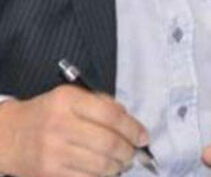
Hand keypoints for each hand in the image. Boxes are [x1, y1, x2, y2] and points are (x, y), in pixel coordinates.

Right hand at [0, 85, 149, 176]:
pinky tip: (105, 171)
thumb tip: (133, 125)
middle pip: (108, 142)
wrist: (9, 135)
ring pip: (100, 164)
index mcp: (68, 100)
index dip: (133, 128)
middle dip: (128, 151)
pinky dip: (101, 176)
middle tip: (134, 153)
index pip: (111, 115)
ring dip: (118, 166)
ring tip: (122, 163)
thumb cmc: (49, 113)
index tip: (143, 137)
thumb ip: (103, 105)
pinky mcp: (49, 172)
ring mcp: (53, 151)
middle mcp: (59, 124)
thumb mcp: (72, 97)